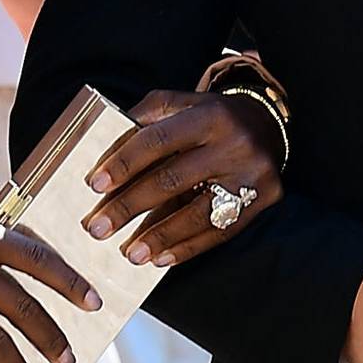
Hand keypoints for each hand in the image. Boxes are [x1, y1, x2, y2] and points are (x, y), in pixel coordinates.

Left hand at [80, 90, 283, 267]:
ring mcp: (251, 175)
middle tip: (98, 227)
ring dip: (158, 237)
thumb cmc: (212, 116)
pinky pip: (219, 232)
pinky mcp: (263, 199)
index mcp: (207, 114)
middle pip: (172, 180)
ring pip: (197, 213)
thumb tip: (105, 156)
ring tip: (130, 253)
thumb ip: (143, 120)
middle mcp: (233, 144)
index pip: (157, 140)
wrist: (268, 123)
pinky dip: (187, 248)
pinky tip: (161, 258)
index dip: (123, 163)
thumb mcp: (180, 104)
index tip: (95, 186)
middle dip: (129, 206)